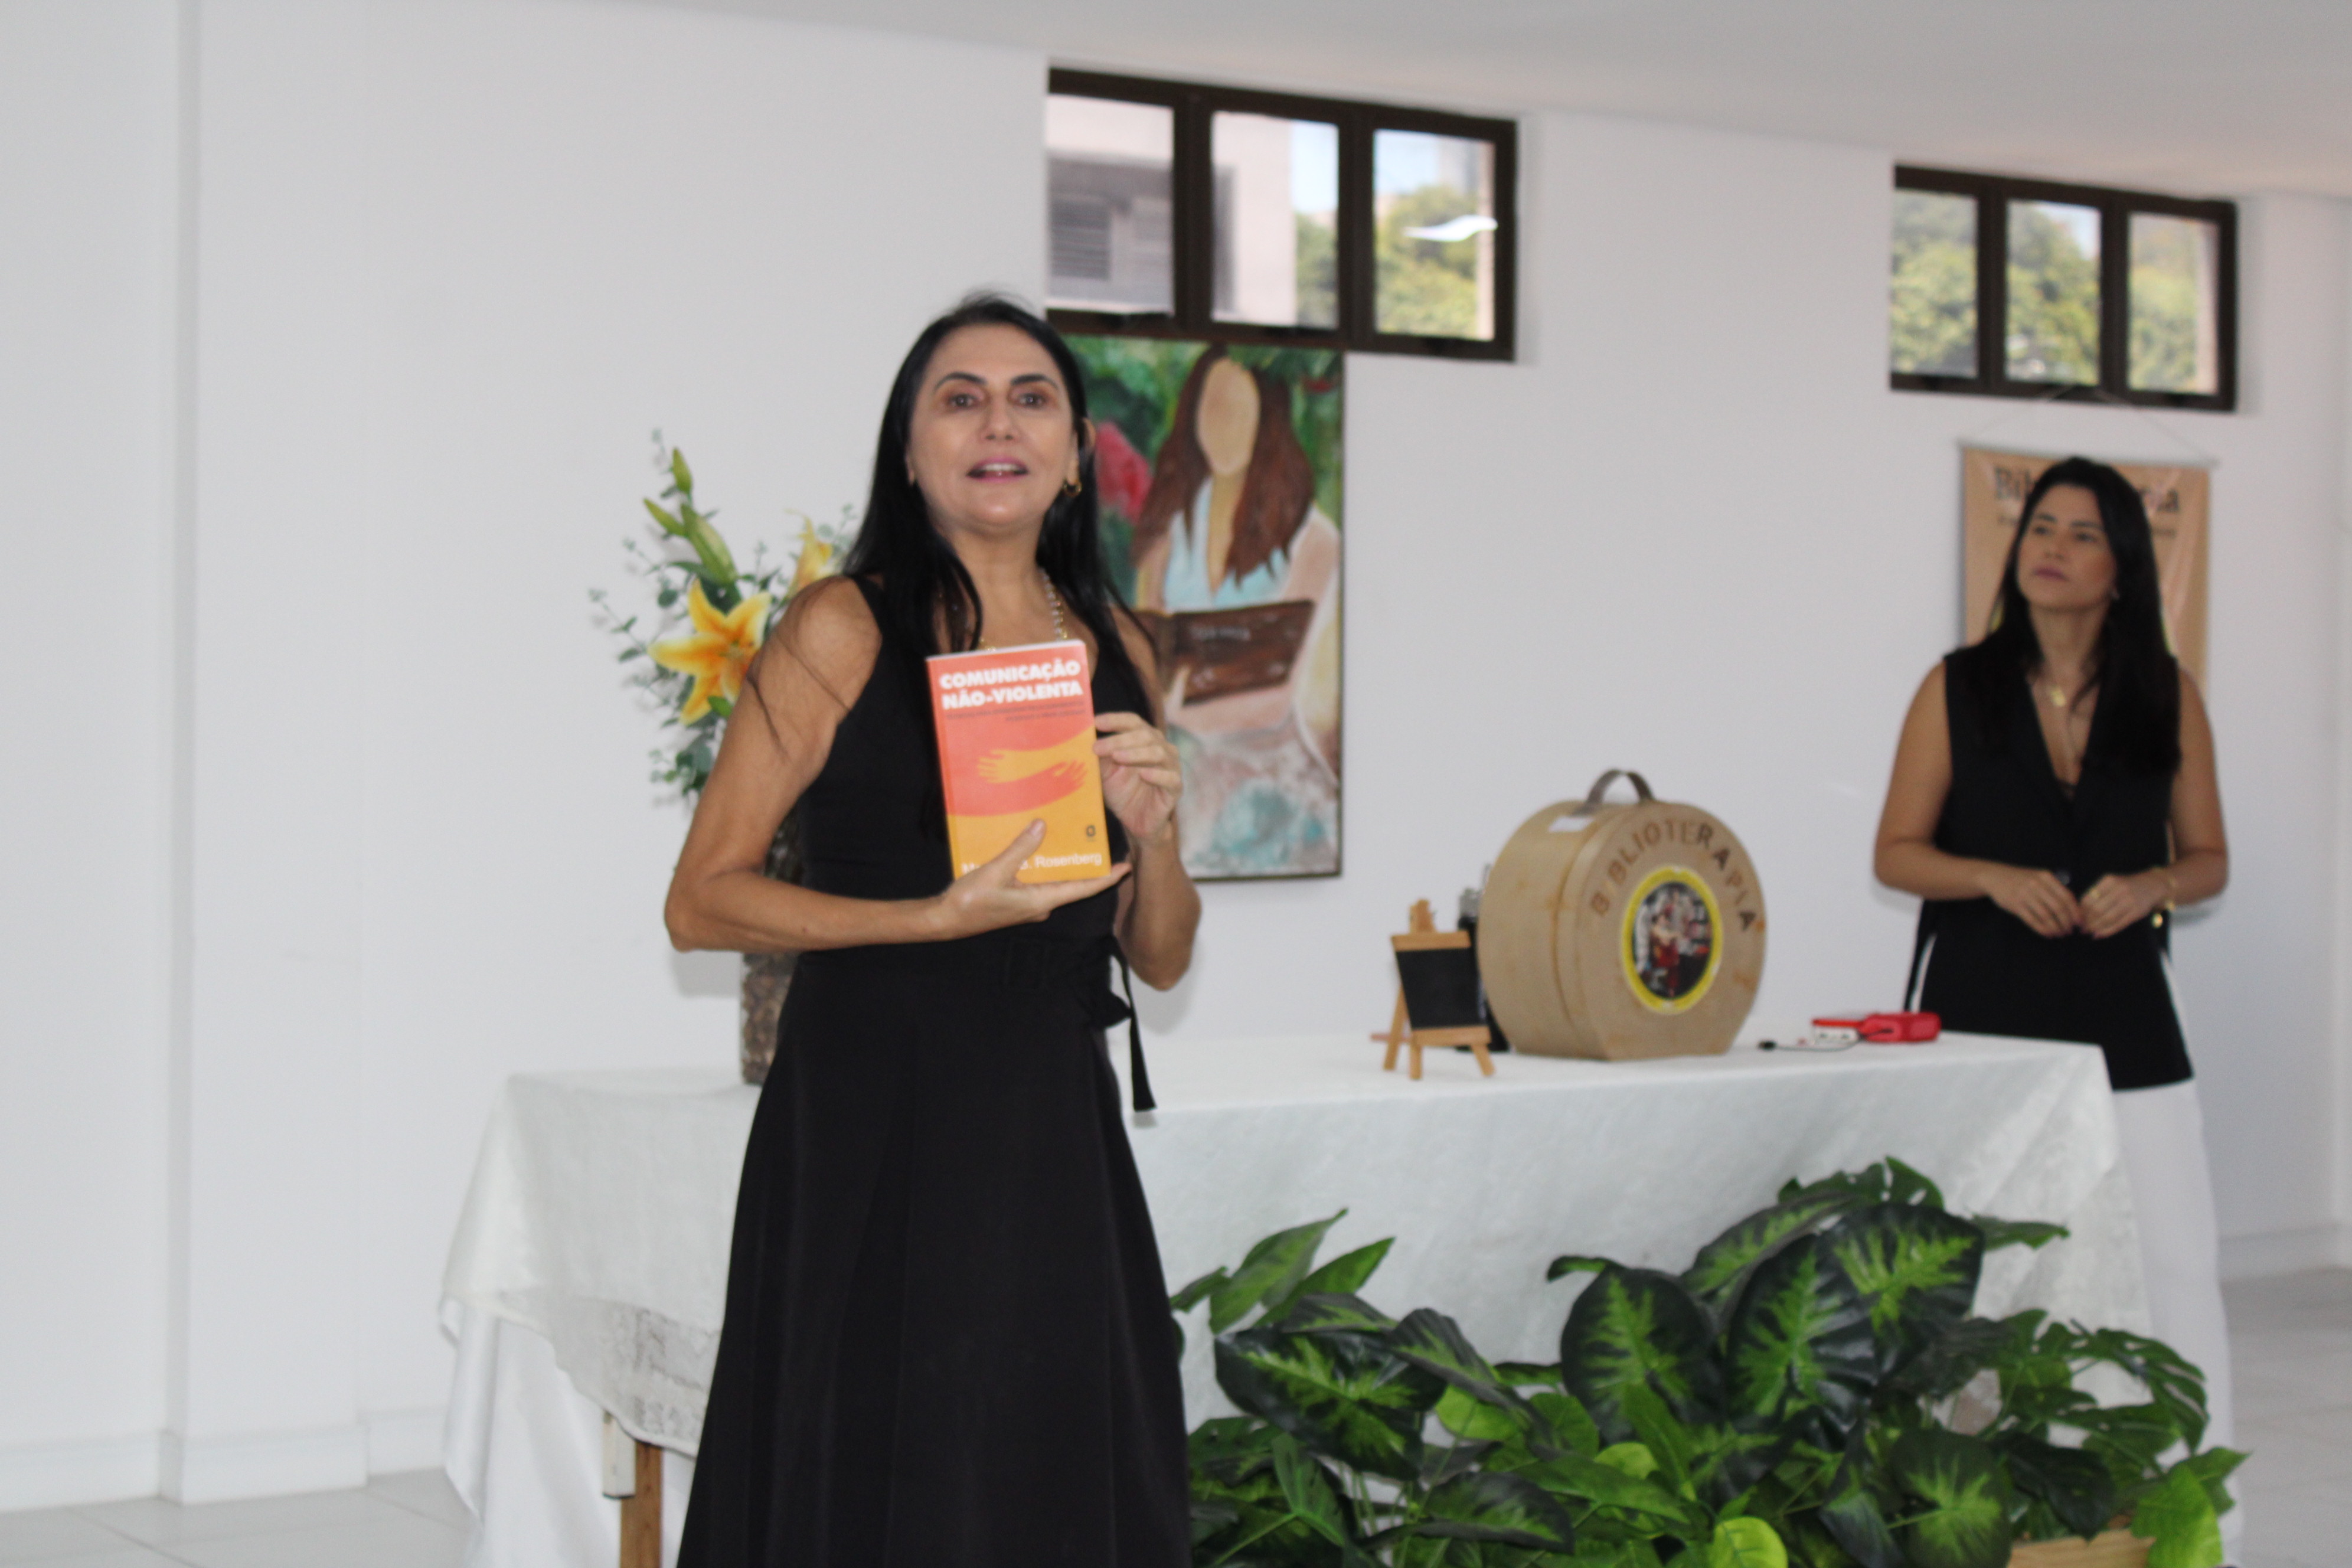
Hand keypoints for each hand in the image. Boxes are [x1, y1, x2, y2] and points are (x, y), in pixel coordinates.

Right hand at [930, 821, 1128, 939]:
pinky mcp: (1018, 901)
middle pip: (1073, 885)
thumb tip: (1041, 826)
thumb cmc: (969, 901)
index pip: (1083, 889)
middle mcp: (1041, 905)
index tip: (1126, 867)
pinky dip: (1045, 867)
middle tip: (1102, 844)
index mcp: (1041, 901)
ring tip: (1077, 841)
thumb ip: (1019, 849)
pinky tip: (1042, 850)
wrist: (945, 921)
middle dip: (1088, 867)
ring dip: (1066, 865)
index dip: (1106, 878)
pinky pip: (1039, 882)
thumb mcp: (995, 872)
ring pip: (1055, 882)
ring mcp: (1029, 905)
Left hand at [1095, 710, 1182, 849]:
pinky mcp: (1176, 788)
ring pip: (1158, 753)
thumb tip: (1084, 739)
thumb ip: (1101, 756)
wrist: (1136, 821)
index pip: (1133, 722)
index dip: (1115, 720)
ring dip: (1136, 753)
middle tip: (1098, 747)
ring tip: (1117, 757)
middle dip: (1119, 740)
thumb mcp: (1106, 772)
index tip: (1095, 722)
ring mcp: (1171, 767)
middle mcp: (1161, 748)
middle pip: (1144, 735)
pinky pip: (1170, 778)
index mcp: (1145, 739)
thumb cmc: (1122, 791)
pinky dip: (1157, 775)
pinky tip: (1143, 774)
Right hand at [1979, 864, 2081, 937]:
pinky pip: (2033, 921)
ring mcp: (2025, 895)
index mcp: (2046, 877)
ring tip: (2059, 934)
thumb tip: (2073, 908)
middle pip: (2058, 908)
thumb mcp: (2039, 877)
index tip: (2079, 922)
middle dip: (2066, 922)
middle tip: (2069, 931)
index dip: (2075, 911)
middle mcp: (2037, 885)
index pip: (2066, 896)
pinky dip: (2043, 930)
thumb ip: (2054, 888)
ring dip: (2055, 928)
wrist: (1995, 877)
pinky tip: (2048, 934)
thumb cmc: (2021, 879)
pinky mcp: (2015, 905)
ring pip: (2046, 916)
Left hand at [2080, 871, 2168, 938]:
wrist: (2154, 885)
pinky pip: (2119, 924)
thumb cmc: (2126, 886)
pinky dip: (2106, 931)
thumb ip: (2097, 894)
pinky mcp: (2137, 912)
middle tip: (2081, 928)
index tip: (2076, 918)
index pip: (2089, 898)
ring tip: (2088, 932)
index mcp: (2109, 881)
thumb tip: (2079, 912)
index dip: (2080, 911)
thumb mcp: (2112, 883)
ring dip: (2095, 927)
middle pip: (2097, 909)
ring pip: (2107, 918)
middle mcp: (2119, 889)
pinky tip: (2098, 934)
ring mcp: (2130, 901)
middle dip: (2086, 921)